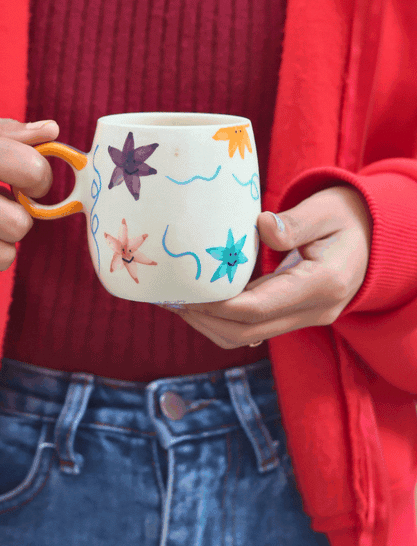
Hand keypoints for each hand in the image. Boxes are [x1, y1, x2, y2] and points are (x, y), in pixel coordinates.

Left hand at [176, 186, 371, 348]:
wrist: (374, 236)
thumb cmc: (347, 215)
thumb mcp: (326, 209)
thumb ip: (294, 222)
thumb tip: (260, 226)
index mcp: (323, 284)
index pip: (258, 308)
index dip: (216, 305)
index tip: (184, 292)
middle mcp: (316, 310)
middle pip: (247, 332)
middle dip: (204, 320)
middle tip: (170, 298)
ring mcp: (307, 317)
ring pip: (249, 336)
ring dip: (210, 324)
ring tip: (178, 300)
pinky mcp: (297, 314)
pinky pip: (256, 326)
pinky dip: (225, 318)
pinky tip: (202, 299)